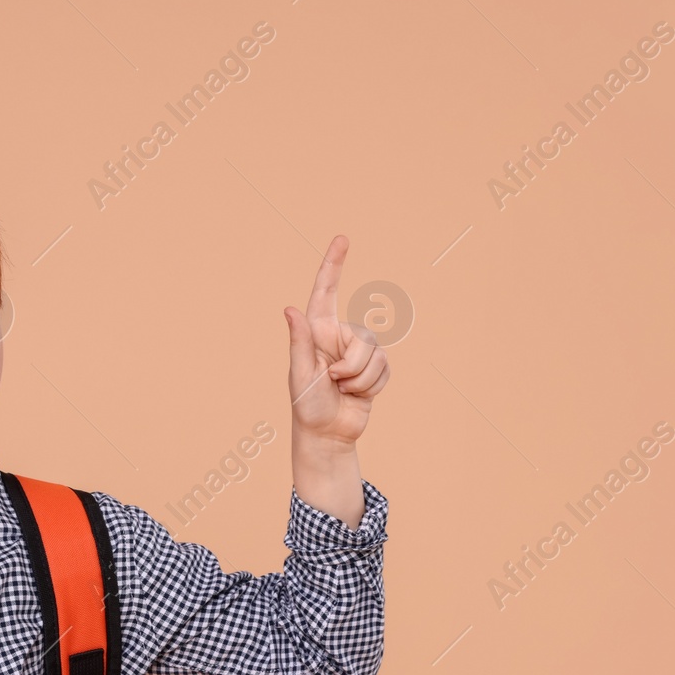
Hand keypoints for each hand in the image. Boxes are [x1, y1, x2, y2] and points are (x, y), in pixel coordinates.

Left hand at [284, 234, 390, 446]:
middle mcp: (339, 336)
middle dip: (353, 366)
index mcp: (317, 331)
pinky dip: (372, 387)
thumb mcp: (299, 375)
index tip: (342, 239)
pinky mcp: (374, 369)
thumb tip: (289, 309)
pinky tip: (358, 396)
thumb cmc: (307, 406)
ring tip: (343, 391)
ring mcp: (358, 353)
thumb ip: (299, 342)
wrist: (327, 435)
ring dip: (362, 380)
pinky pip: (385, 371)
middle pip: (365, 336)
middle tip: (333, 382)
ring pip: (377, 355)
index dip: (333, 265)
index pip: (326, 291)